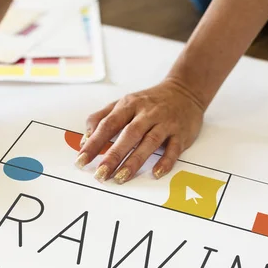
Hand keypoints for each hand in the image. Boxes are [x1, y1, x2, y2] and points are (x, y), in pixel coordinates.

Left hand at [75, 79, 204, 183]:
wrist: (185, 91)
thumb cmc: (149, 101)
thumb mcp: (123, 103)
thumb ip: (101, 118)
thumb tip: (84, 140)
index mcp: (129, 105)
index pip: (107, 124)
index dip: (93, 143)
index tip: (81, 160)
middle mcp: (147, 113)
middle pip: (128, 135)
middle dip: (113, 155)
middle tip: (100, 174)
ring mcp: (165, 123)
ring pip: (149, 142)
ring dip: (135, 161)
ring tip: (121, 177)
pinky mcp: (181, 134)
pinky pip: (174, 149)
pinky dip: (165, 161)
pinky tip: (156, 173)